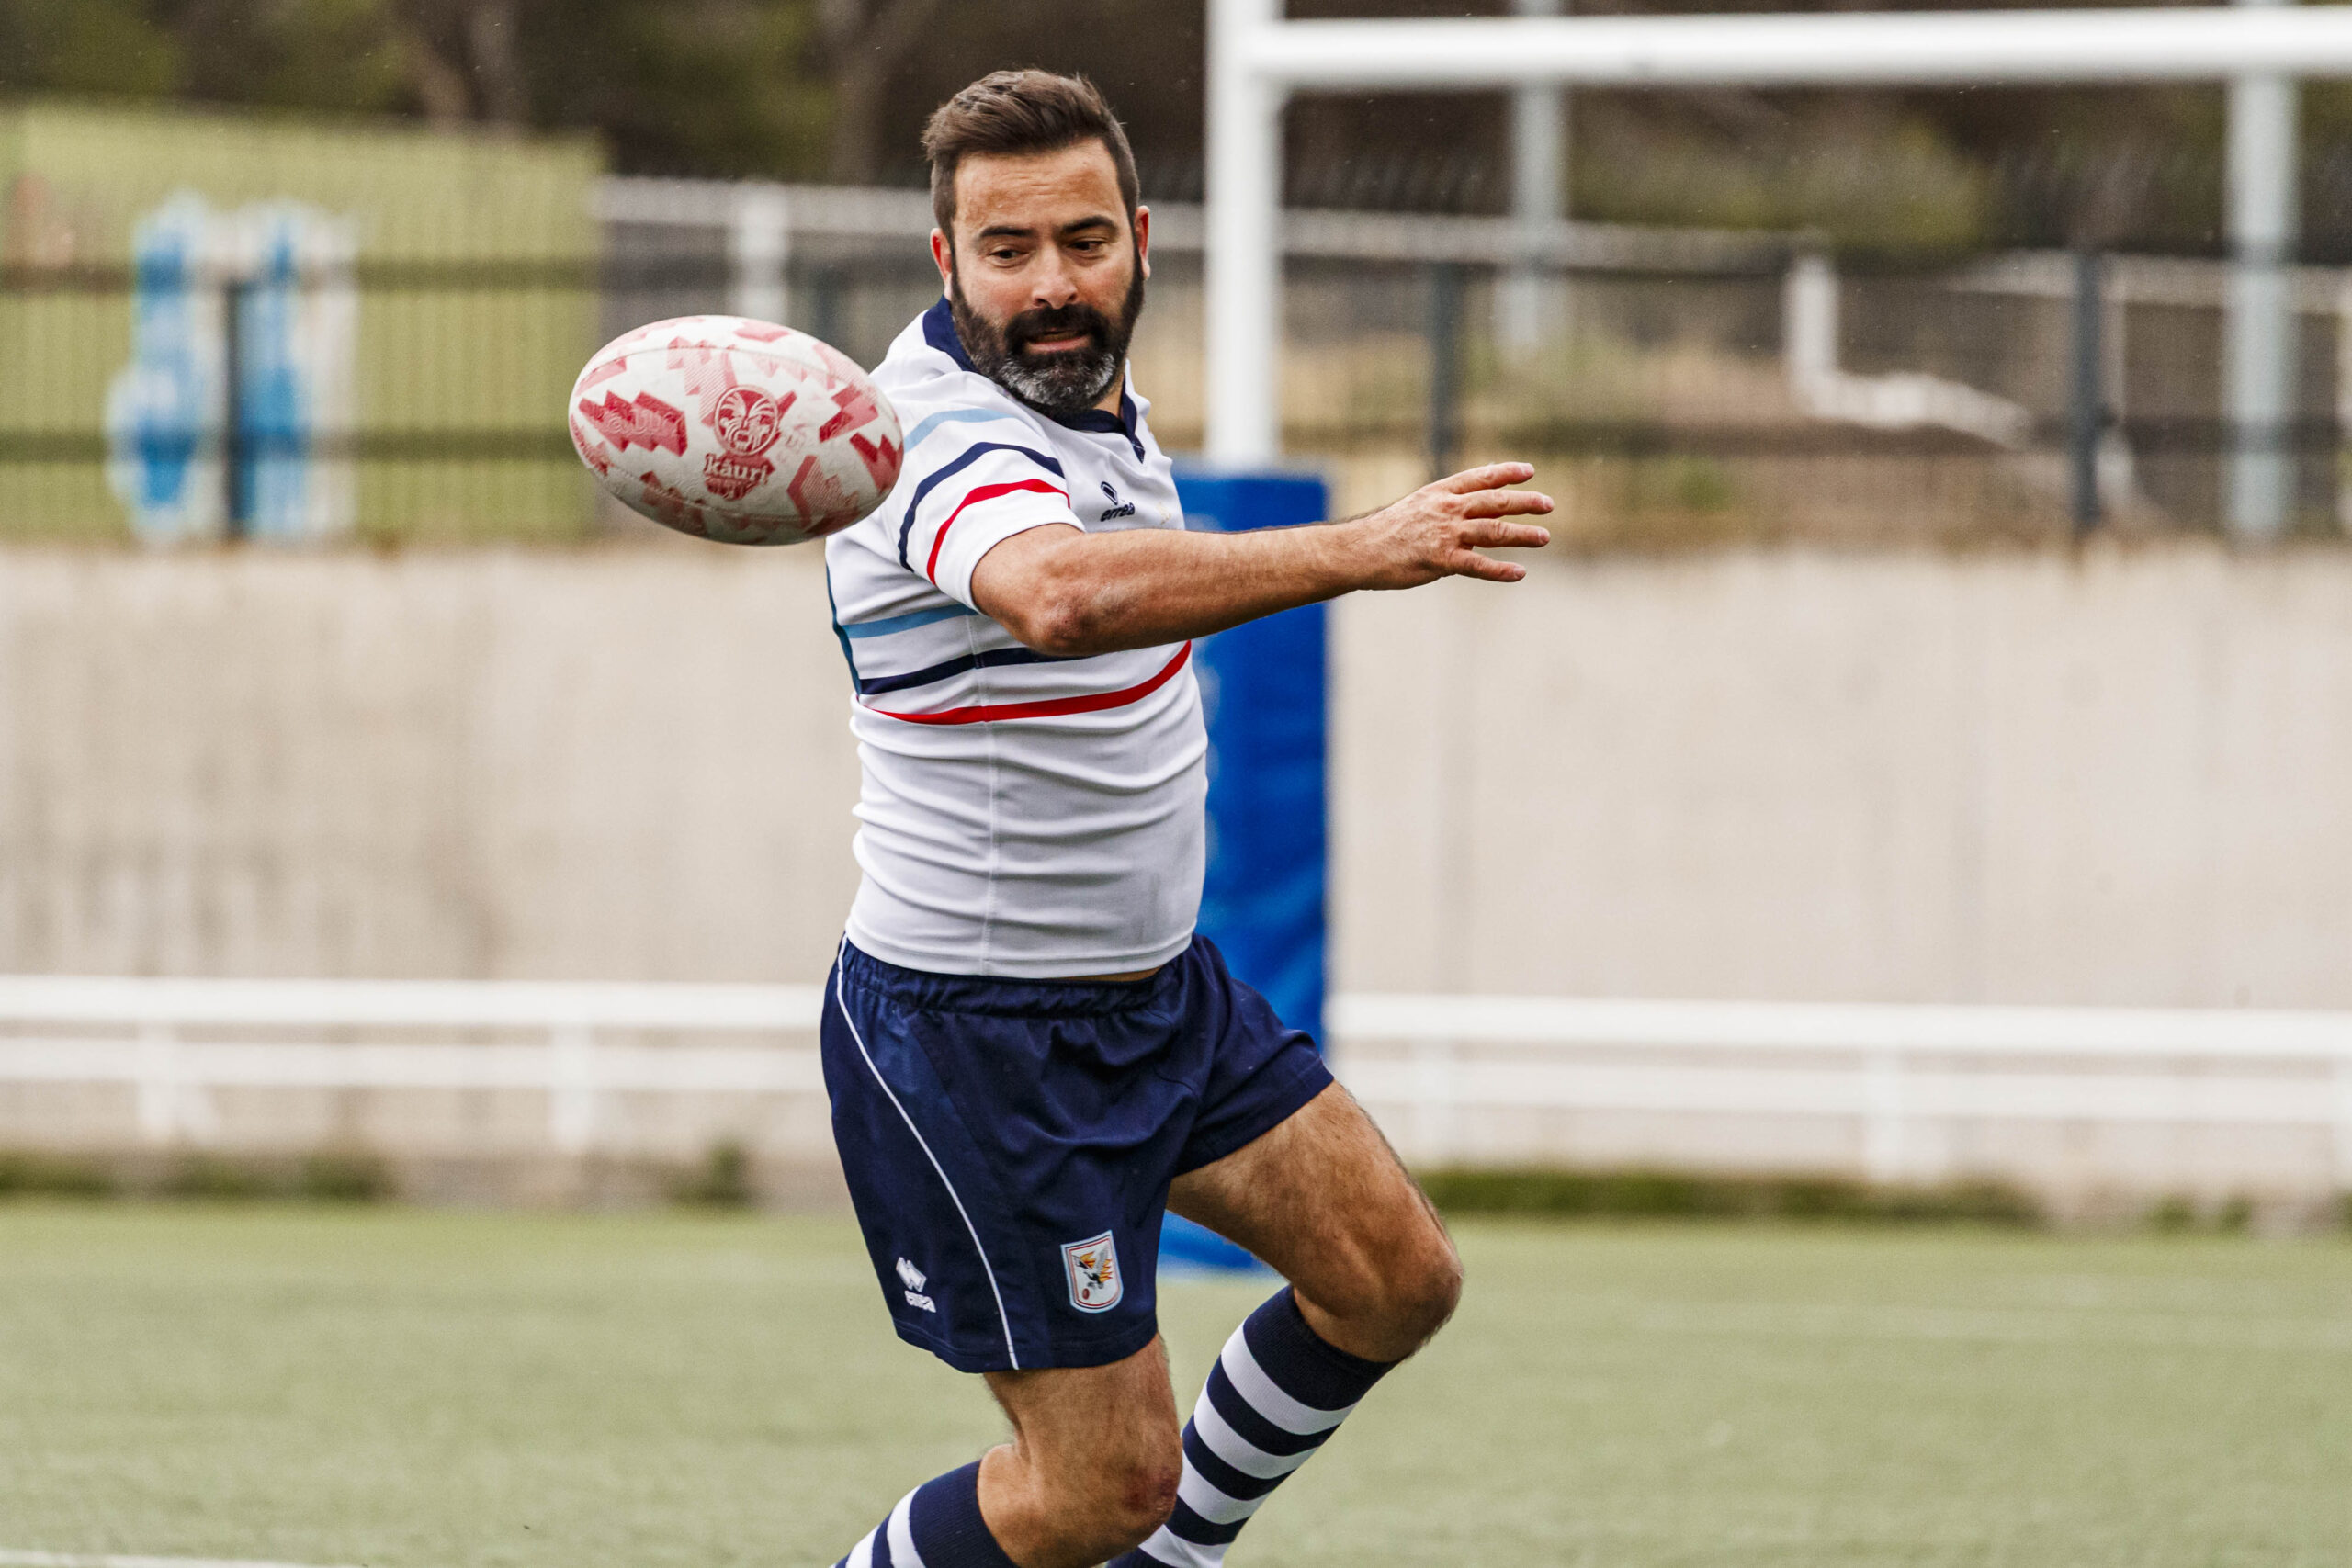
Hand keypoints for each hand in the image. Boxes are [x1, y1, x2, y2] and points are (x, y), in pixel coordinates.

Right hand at [1340, 463, 1554, 588]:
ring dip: (1522, 534)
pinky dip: (1501, 570)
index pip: (1480, 478)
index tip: (1529, 471)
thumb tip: (1480, 505)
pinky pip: (1478, 566)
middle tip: (1547, 504)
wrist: (1359, 551)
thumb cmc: (1388, 532)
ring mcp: (1444, 534)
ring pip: (1493, 531)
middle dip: (1524, 502)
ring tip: (1544, 537)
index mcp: (1440, 493)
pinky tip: (1519, 573)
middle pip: (1494, 501)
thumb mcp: (1419, 507)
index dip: (1507, 473)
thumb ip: (1450, 506)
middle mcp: (1446, 509)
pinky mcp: (1440, 560)